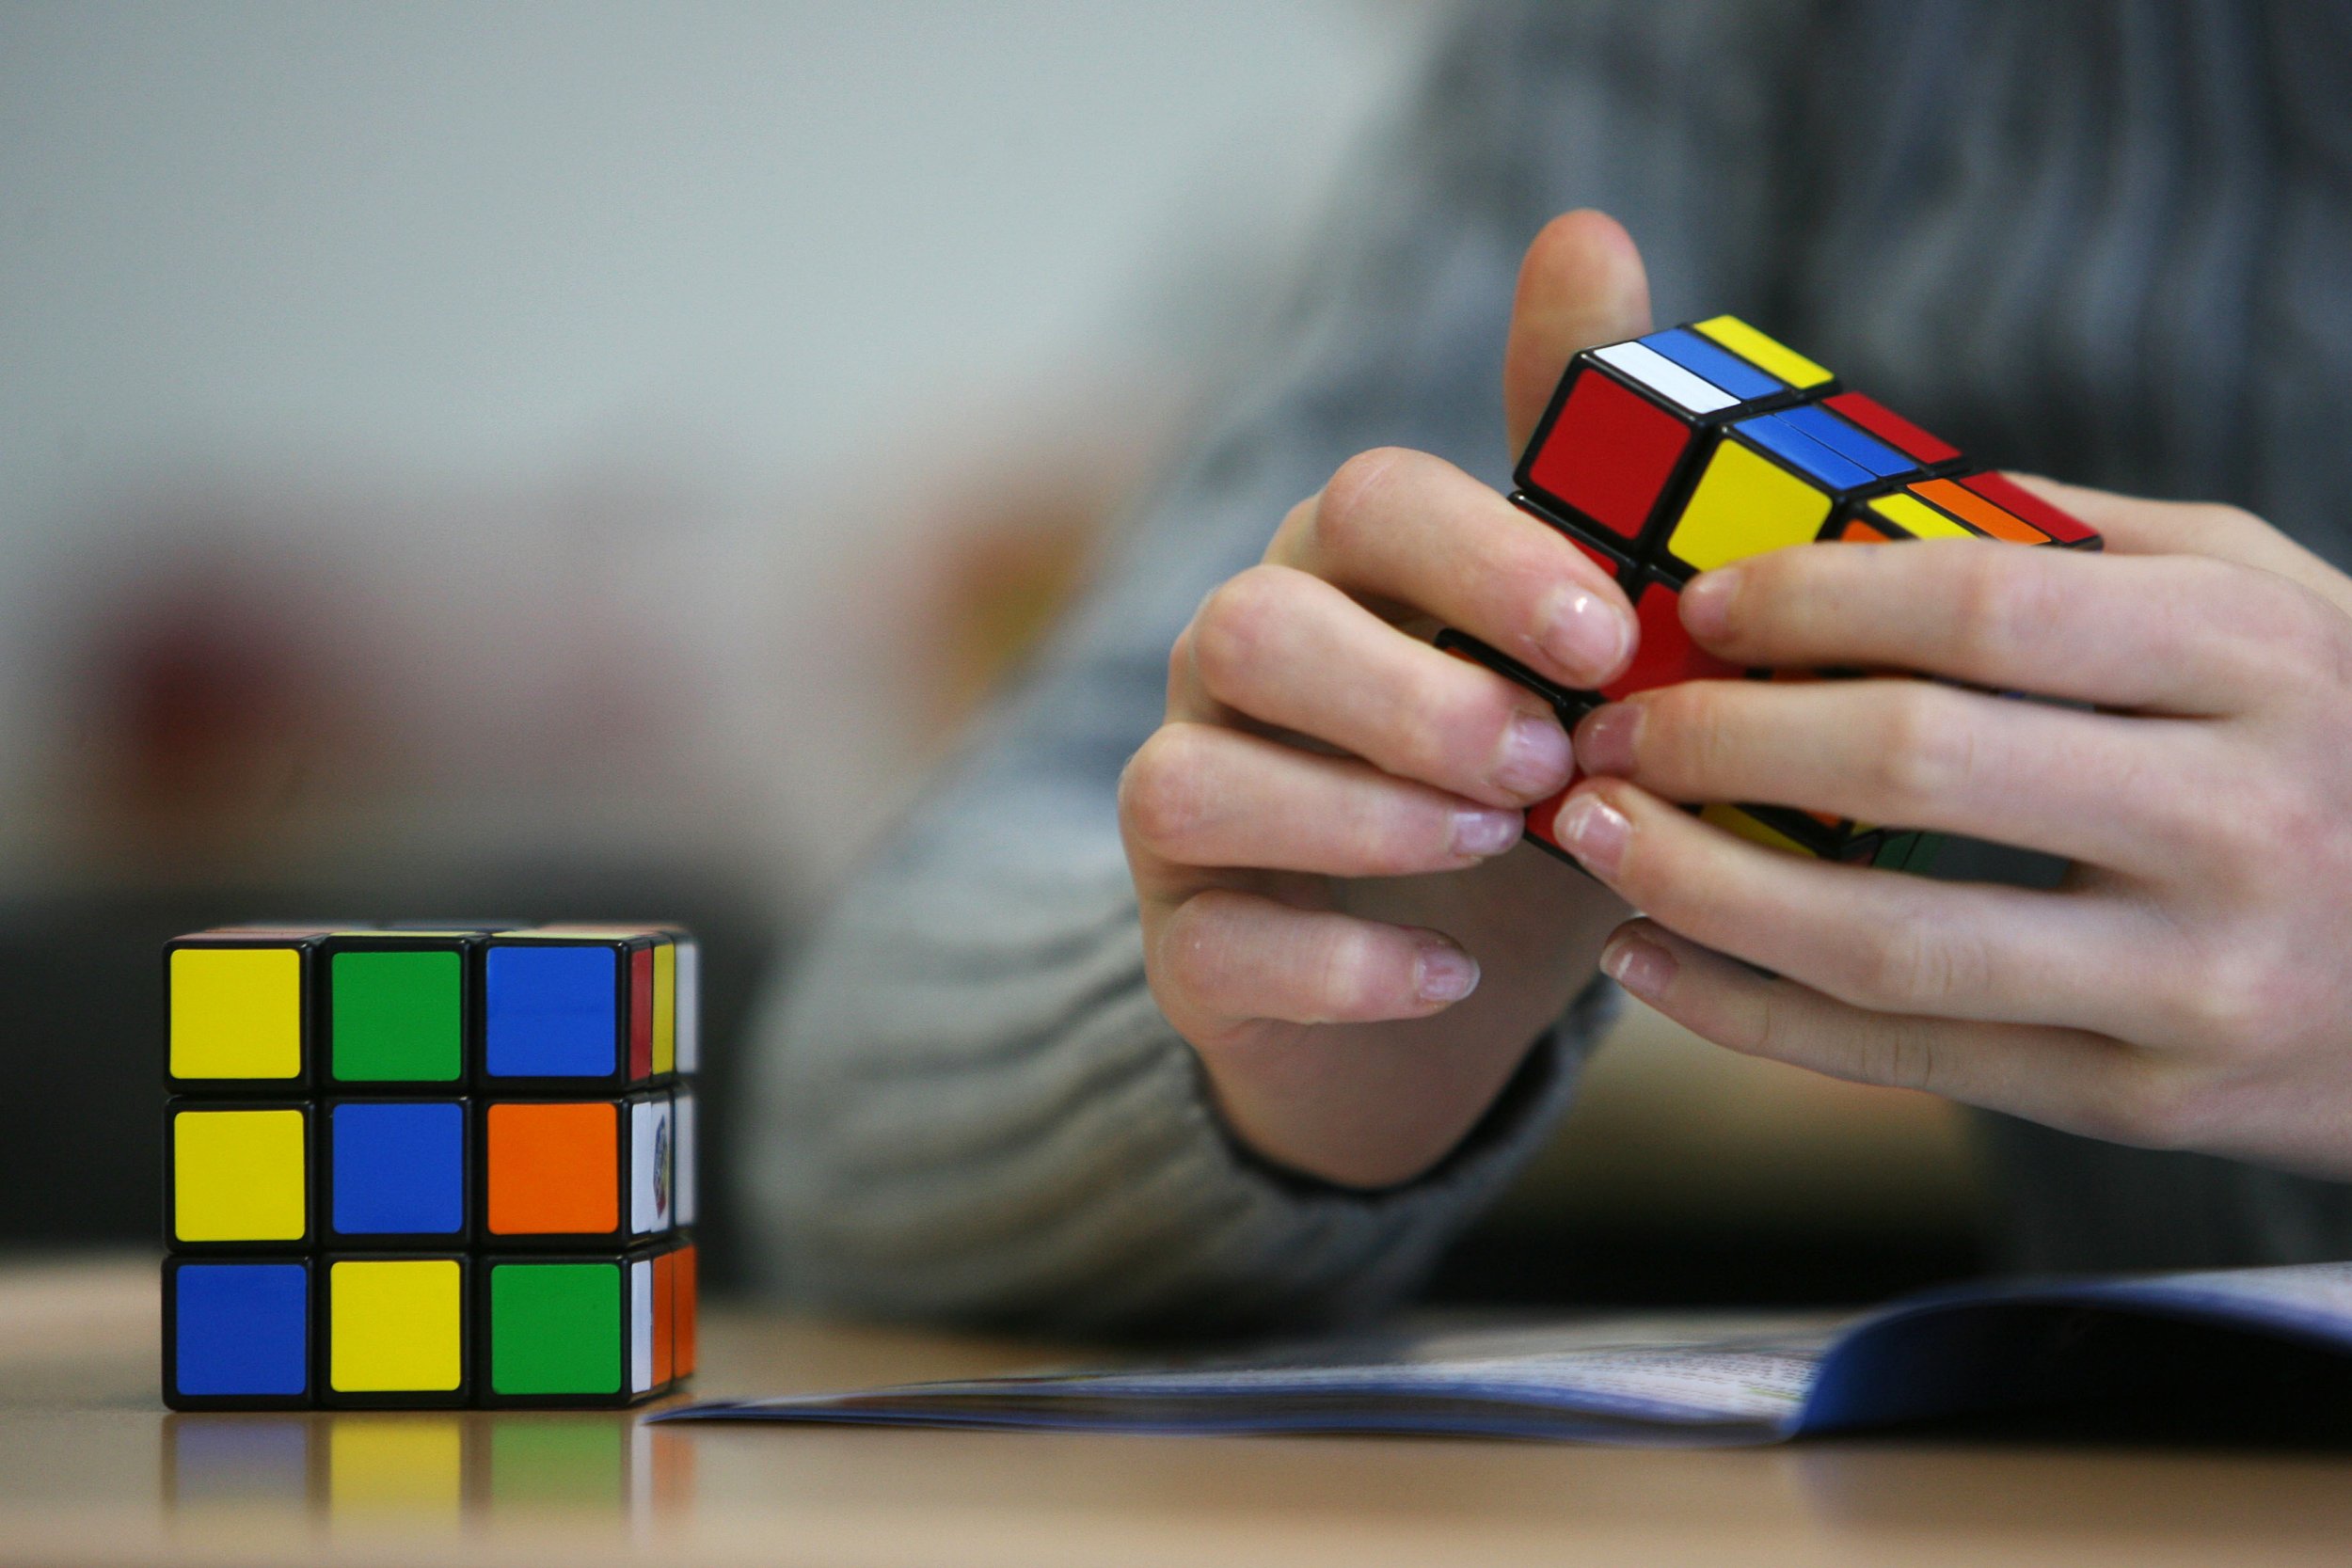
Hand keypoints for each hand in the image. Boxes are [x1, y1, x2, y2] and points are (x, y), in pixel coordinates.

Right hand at [1118, 211, 1648, 1187]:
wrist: (1456, 986)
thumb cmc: (1527, 786)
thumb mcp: (1579, 641)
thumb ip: (1579, 458)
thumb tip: (1588, 228)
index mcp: (1341, 577)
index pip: (1364, 506)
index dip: (1480, 560)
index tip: (1608, 637)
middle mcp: (1235, 673)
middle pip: (1250, 628)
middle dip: (1404, 691)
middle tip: (1544, 761)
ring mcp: (1192, 808)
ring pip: (1189, 781)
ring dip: (1351, 816)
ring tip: (1486, 849)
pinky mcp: (1186, 947)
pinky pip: (1210, 947)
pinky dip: (1333, 964)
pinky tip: (1450, 977)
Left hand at [1559, 485, 2351, 1177]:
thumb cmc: (2347, 740)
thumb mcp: (2266, 602)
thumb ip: (2076, 546)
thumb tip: (1847, 511)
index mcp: (2252, 658)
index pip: (1978, 602)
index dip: (1807, 598)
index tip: (1694, 604)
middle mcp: (2232, 819)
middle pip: (1910, 764)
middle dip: (1714, 737)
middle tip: (1600, 723)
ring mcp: (2191, 982)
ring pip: (1888, 941)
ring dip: (1697, 888)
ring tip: (1586, 836)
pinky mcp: (2143, 1105)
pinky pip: (1907, 1061)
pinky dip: (1749, 1016)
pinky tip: (1647, 963)